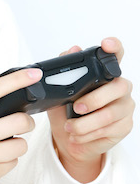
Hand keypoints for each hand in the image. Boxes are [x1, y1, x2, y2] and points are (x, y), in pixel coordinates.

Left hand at [48, 37, 134, 182]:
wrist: (69, 139)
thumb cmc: (66, 113)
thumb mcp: (59, 92)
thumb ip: (65, 71)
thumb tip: (71, 50)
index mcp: (105, 75)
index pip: (115, 55)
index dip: (114, 47)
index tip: (107, 44)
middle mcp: (119, 88)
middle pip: (118, 86)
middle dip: (94, 99)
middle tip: (76, 108)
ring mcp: (125, 106)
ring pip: (110, 113)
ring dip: (85, 123)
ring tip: (70, 127)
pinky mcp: (125, 125)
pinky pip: (109, 129)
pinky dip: (89, 134)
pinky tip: (78, 135)